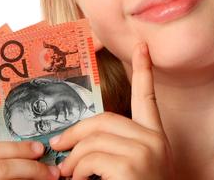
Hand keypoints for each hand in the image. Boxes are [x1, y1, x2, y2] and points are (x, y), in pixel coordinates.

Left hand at [49, 42, 174, 179]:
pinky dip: (77, 175)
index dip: (144, 70)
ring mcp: (146, 152)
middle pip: (103, 120)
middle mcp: (155, 141)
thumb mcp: (129, 170)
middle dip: (74, 135)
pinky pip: (90, 159)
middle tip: (57, 150)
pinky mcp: (132, 166)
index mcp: (156, 139)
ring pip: (91, 141)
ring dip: (73, 163)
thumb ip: (108, 150)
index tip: (141, 46)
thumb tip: (71, 142)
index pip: (147, 97)